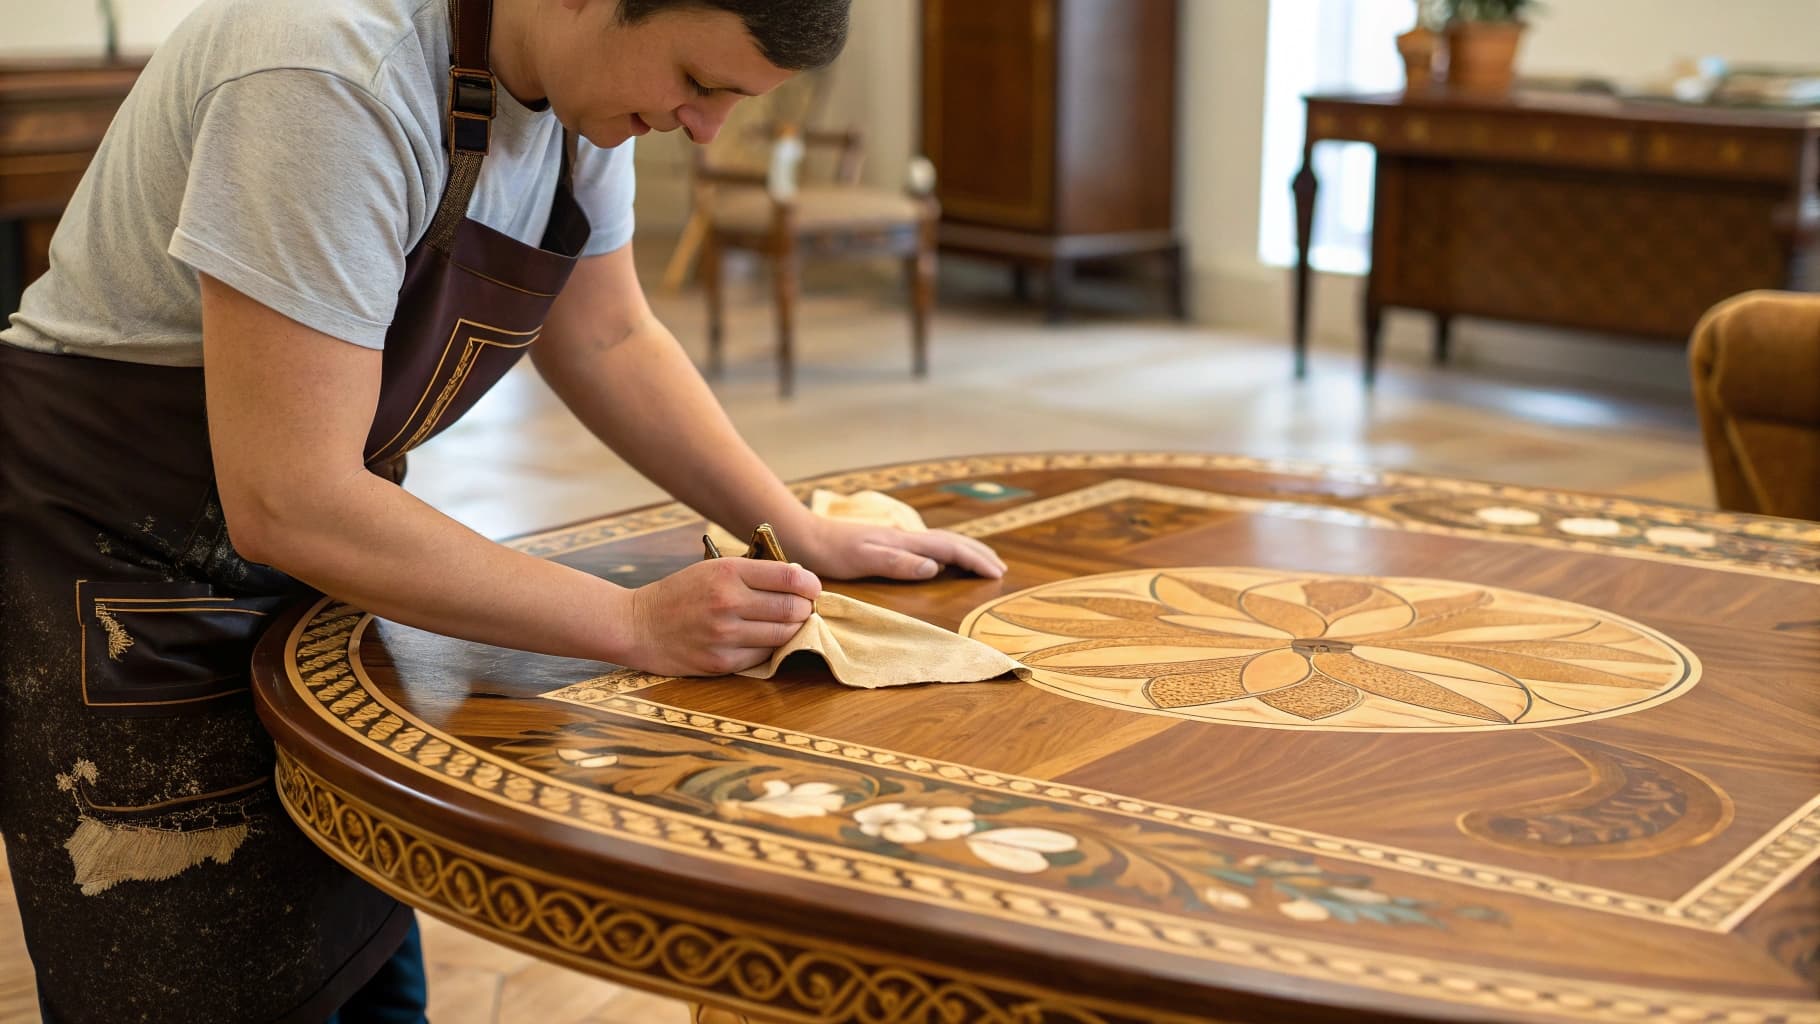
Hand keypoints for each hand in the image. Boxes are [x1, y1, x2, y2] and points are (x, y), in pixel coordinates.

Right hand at [624, 558, 820, 675]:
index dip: (810, 583)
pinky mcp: (721, 662)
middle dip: (805, 609)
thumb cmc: (679, 593)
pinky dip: (771, 649)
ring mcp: (725, 635)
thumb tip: (798, 580)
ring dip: (793, 630)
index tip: (813, 588)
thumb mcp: (712, 568)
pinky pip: (764, 657)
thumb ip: (752, 573)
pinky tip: (765, 641)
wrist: (638, 626)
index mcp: (727, 572)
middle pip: (792, 608)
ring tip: (789, 624)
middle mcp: (728, 602)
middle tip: (804, 609)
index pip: (788, 576)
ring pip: (783, 635)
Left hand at [790, 518, 1006, 580]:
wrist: (805, 536)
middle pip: (952, 541)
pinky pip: (927, 548)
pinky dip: (946, 554)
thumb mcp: (863, 560)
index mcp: (904, 541)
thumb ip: (898, 563)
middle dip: (978, 553)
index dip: (975, 560)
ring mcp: (896, 540)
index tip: (998, 574)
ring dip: (965, 552)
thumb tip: (935, 567)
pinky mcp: (887, 545)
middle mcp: (904, 538)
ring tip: (981, 562)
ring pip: (941, 542)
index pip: (950, 548)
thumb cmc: (831, 553)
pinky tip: (941, 562)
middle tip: (1001, 568)